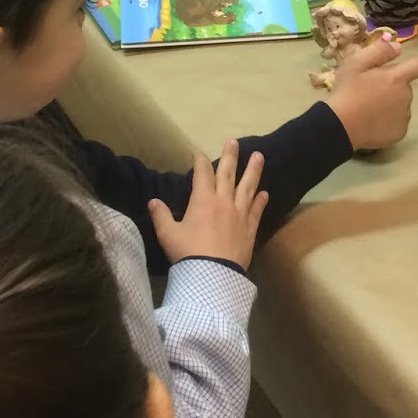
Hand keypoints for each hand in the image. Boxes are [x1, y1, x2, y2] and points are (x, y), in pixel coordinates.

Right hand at [149, 140, 267, 268]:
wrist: (212, 276)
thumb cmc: (187, 253)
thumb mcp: (168, 234)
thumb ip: (161, 216)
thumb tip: (153, 201)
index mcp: (202, 200)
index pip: (202, 174)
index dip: (199, 161)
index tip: (198, 152)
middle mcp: (224, 202)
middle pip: (228, 174)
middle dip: (230, 156)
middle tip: (234, 142)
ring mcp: (240, 215)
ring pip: (248, 188)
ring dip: (253, 171)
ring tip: (260, 156)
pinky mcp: (249, 230)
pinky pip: (256, 211)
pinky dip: (260, 201)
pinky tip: (264, 193)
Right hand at [326, 36, 417, 150]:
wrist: (338, 126)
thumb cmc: (346, 91)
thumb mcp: (356, 63)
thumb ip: (379, 51)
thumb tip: (398, 47)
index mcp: (397, 77)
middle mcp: (405, 96)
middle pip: (402, 87)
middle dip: (389, 87)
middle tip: (366, 92)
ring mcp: (404, 116)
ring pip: (399, 106)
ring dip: (387, 105)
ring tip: (366, 108)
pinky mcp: (399, 133)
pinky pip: (396, 123)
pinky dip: (386, 122)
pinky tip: (370, 122)